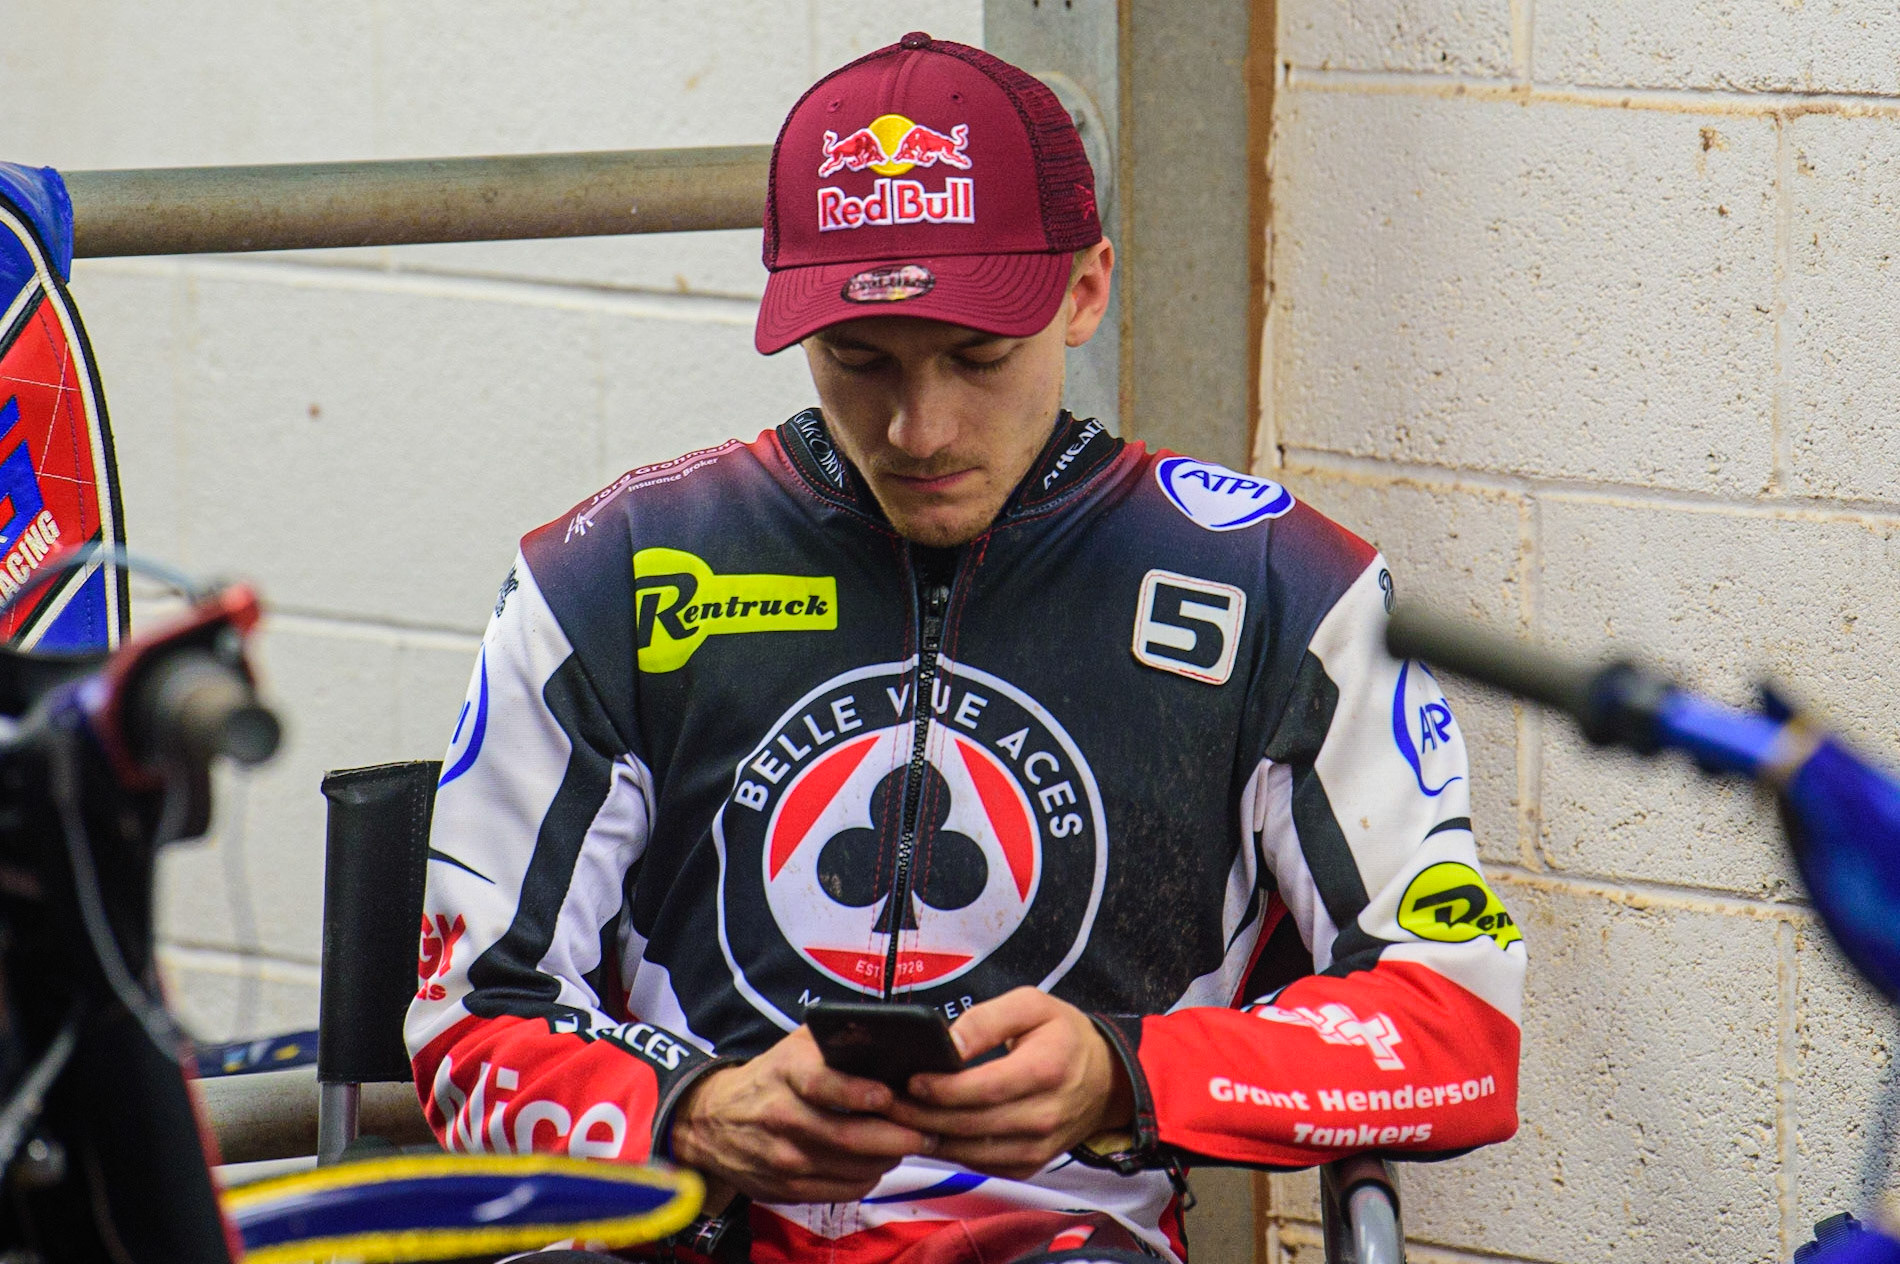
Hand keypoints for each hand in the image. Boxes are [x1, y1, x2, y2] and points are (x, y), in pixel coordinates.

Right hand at [668, 1026, 940, 1204]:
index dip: (858, 1092)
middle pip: (845, 1136)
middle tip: (925, 1131)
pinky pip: (838, 1189)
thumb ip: (836, 1038)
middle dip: (894, 1137)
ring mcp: (782, 1157)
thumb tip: (890, 1032)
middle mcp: (782, 1116)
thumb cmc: (770, 1077)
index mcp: (785, 1073)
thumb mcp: (795, 1045)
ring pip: (848, 1167)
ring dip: (886, 1159)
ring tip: (910, 1145)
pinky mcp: (785, 1187)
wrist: (711, 1120)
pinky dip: (866, 1179)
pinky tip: (879, 1164)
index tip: (889, 1095)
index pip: (822, 1084)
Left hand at [883, 987, 1133, 1180]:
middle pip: (970, 1124)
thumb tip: (948, 1042)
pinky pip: (978, 1164)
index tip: (910, 1079)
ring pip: (969, 1151)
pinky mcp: (1027, 1165)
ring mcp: (1036, 1148)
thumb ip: (988, 1019)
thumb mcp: (1032, 1006)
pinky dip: (947, 1150)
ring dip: (928, 1136)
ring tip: (894, 1117)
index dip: (943, 1089)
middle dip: (922, 1115)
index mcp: (1045, 1071)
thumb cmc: (1064, 1036)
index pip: (985, 1089)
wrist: (1107, 1081)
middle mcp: (1042, 1117)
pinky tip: (924, 1131)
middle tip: (885, 1101)